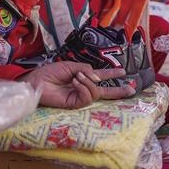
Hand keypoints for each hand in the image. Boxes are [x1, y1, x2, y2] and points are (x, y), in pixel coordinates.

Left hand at [18, 62, 134, 108]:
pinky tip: (75, 82)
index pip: (100, 76)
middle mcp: (83, 88)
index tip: (124, 72)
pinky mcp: (75, 103)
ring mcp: (79, 96)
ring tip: (77, 76)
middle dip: (119, 91)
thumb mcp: (70, 66)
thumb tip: (98, 77)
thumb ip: (86, 70)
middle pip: (105, 91)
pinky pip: (87, 96)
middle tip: (131, 89)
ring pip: (95, 92)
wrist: (37, 81)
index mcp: (82, 77)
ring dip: (88, 82)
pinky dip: (83, 87)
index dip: (112, 74)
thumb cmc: (49, 73)